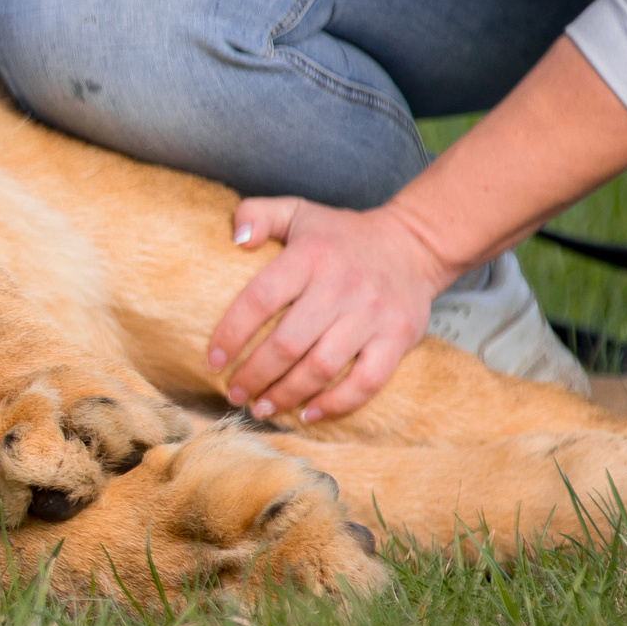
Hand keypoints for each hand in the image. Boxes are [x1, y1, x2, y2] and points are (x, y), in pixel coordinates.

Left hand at [204, 196, 455, 423]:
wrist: (413, 244)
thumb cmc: (340, 235)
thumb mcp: (297, 211)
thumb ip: (257, 214)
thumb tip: (236, 239)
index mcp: (310, 255)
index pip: (260, 298)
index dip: (231, 334)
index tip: (213, 360)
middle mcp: (340, 285)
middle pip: (288, 343)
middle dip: (254, 375)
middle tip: (235, 393)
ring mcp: (371, 314)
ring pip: (322, 367)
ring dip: (286, 395)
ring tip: (262, 408)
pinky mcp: (398, 337)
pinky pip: (366, 382)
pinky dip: (335, 405)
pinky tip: (308, 414)